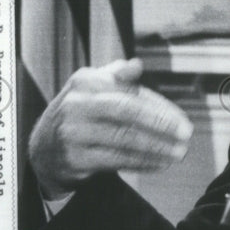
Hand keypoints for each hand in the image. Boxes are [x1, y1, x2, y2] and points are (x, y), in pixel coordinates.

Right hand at [28, 58, 193, 199]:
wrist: (43, 148)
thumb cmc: (81, 113)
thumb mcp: (93, 87)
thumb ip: (118, 75)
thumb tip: (137, 65)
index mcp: (86, 81)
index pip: (130, 93)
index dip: (159, 107)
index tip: (182, 120)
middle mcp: (77, 104)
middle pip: (127, 112)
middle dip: (160, 124)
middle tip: (186, 134)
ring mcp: (73, 132)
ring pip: (123, 140)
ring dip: (156, 148)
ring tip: (179, 153)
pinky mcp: (74, 158)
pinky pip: (115, 161)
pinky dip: (141, 163)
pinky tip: (159, 164)